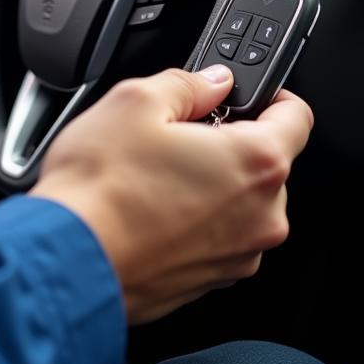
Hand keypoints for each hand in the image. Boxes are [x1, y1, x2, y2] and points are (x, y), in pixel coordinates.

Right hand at [31, 66, 312, 323]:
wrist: (66, 262)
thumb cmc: (99, 190)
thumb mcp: (136, 101)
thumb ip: (187, 83)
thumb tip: (210, 81)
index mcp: (256, 163)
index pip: (297, 116)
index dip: (270, 94)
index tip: (243, 92)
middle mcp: (261, 217)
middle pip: (264, 162)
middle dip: (227, 142)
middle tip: (178, 133)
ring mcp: (237, 256)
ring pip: (237, 202)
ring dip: (208, 183)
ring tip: (152, 174)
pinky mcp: (208, 282)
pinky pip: (214, 237)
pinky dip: (191, 219)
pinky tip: (146, 208)